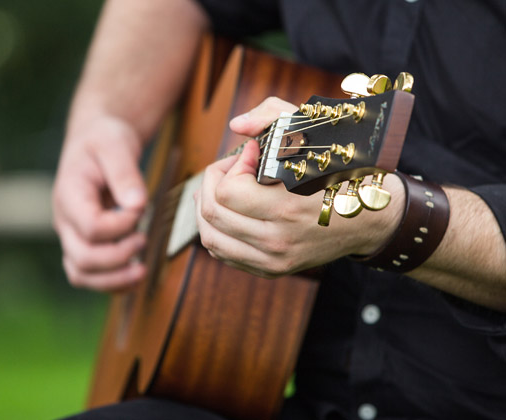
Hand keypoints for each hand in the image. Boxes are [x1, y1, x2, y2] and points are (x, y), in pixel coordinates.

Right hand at [53, 113, 147, 291]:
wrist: (95, 143)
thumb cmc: (104, 141)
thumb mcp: (116, 144)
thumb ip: (124, 172)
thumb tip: (137, 205)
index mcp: (69, 195)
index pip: (90, 226)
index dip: (120, 226)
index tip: (140, 207)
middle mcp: (65, 220)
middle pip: (82, 258)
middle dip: (118, 257)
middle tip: (143, 240)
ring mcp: (71, 235)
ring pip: (81, 274)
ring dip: (113, 279)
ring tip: (141, 270)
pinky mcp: (83, 243)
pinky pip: (89, 275)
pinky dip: (111, 282)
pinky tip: (134, 274)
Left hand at [195, 97, 403, 277]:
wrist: (372, 219)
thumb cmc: (341, 172)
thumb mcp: (316, 131)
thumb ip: (272, 116)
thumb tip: (236, 126)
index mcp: (288, 208)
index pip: (227, 192)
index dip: (229, 166)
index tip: (248, 154)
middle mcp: (278, 240)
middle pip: (212, 214)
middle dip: (211, 182)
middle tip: (230, 168)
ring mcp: (274, 260)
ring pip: (211, 239)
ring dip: (205, 208)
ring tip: (221, 189)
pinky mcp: (272, 270)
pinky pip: (224, 254)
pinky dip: (216, 231)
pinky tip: (227, 212)